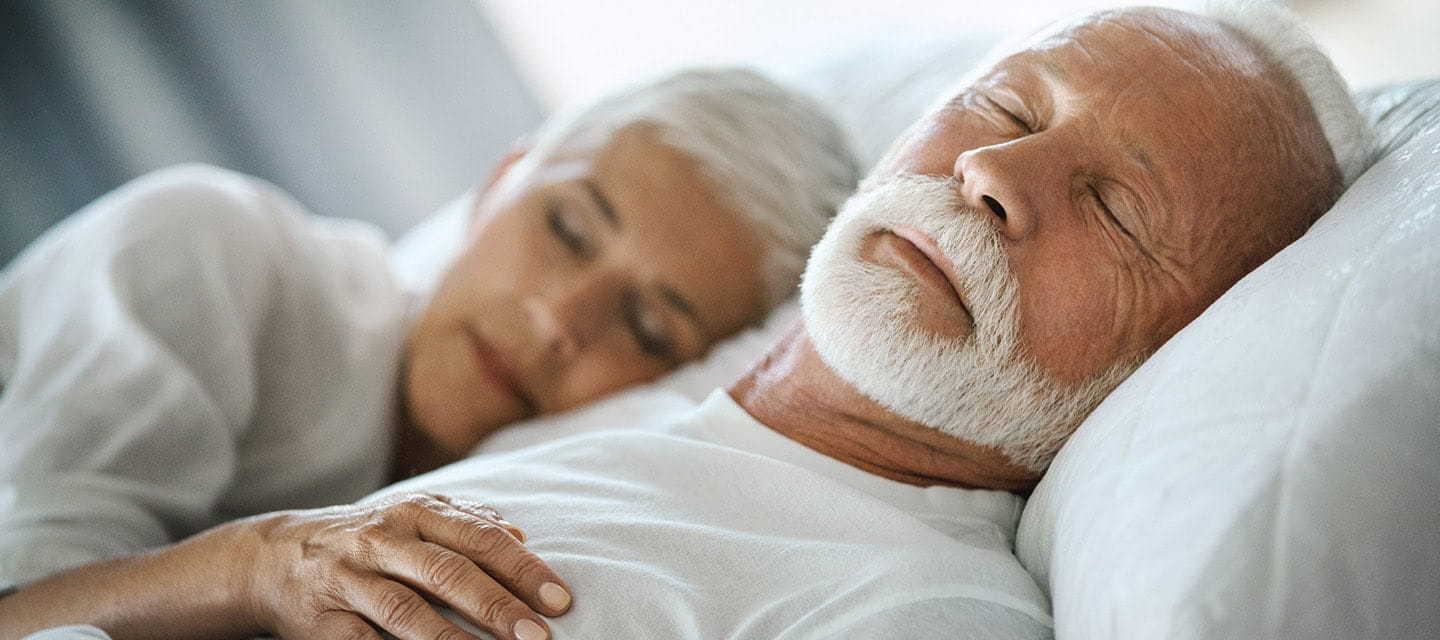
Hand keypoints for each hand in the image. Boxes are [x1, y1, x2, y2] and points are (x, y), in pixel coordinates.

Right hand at [235, 492, 570, 639]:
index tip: (560, 598)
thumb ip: (466, 523)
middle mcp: (382, 541)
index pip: (479, 539)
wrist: (273, 555)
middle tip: (538, 635)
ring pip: (405, 610)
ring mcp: (349, 580)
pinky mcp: (320, 619)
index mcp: (415, 513)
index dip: (522, 569)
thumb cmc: (366, 539)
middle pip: (447, 572)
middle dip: (497, 605)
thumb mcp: (413, 518)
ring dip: (453, 639)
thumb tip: (520, 531)